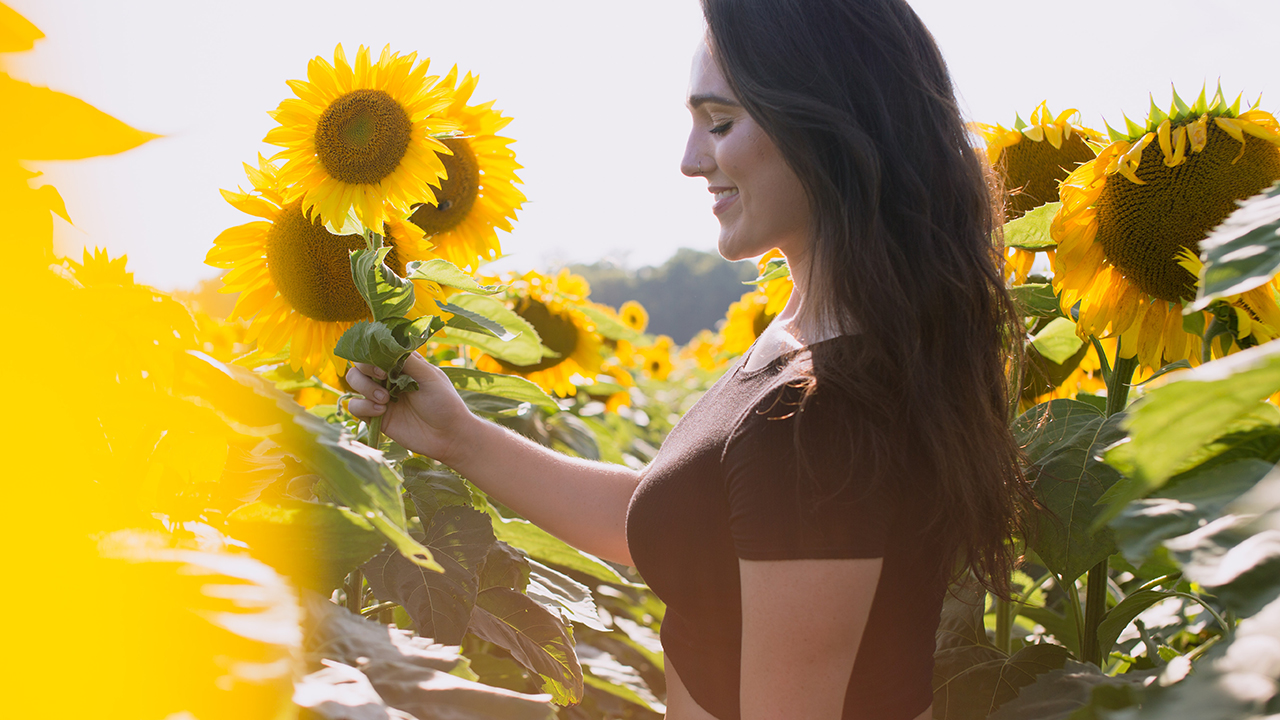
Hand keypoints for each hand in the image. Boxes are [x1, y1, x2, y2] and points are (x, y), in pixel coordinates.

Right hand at [345, 352, 476, 463]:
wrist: (447, 435)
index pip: (377, 348)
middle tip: (383, 377)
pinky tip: (382, 411)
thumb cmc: (444, 402)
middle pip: (360, 362)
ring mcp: (380, 395)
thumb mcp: (429, 376)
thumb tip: (386, 344)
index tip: (385, 363)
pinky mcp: (375, 415)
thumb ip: (406, 360)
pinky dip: (364, 406)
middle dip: (366, 368)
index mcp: (402, 363)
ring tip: (385, 399)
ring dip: (365, 387)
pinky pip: (355, 406)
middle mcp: (388, 377)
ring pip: (354, 381)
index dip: (374, 351)